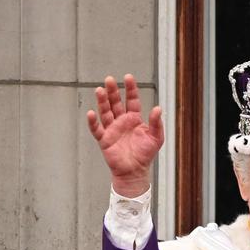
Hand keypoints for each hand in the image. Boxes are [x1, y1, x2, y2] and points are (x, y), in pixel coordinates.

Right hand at [85, 74, 163, 196]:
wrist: (135, 172)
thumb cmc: (145, 155)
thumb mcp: (156, 138)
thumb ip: (157, 123)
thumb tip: (158, 108)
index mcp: (134, 119)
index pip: (132, 100)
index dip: (130, 89)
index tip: (128, 77)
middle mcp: (122, 121)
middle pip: (115, 102)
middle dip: (113, 91)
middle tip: (109, 79)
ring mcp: (112, 129)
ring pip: (105, 112)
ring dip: (102, 101)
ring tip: (99, 90)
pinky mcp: (104, 139)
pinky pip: (97, 129)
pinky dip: (93, 122)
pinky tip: (91, 113)